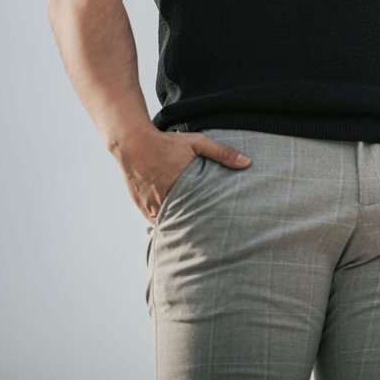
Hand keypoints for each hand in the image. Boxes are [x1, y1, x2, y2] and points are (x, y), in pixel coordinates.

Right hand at [111, 127, 251, 222]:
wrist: (131, 142)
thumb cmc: (166, 142)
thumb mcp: (197, 143)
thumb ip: (222, 153)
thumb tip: (248, 162)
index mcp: (177, 188)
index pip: (194, 214)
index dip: (205, 223)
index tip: (217, 230)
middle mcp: (160, 200)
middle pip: (179, 222)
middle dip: (192, 229)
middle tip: (208, 237)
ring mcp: (147, 205)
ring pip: (164, 224)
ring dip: (176, 226)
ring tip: (192, 235)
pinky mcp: (139, 204)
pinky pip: (152, 220)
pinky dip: (163, 222)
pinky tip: (174, 226)